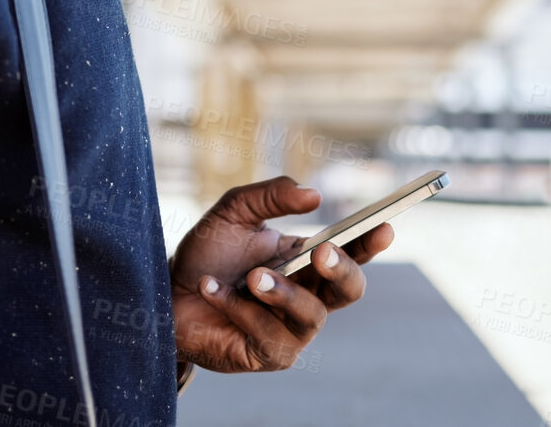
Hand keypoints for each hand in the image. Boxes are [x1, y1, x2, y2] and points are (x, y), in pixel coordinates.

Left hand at [168, 175, 394, 373]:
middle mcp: (308, 295)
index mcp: (307, 260)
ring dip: (282, 292)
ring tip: (253, 276)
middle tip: (321, 252)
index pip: (351, 252)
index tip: (383, 225)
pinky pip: (268, 334)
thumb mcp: (235, 211)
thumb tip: (314, 195)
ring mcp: (292, 330)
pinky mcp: (269, 354)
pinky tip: (212, 288)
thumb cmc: (207, 254)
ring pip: (311, 316)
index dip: (371, 242)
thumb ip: (271, 196)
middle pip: (350, 290)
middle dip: (342, 270)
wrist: (167, 293)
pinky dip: (239, 307)